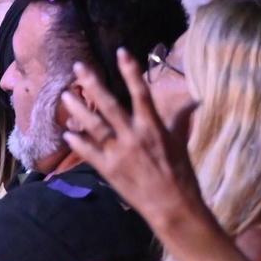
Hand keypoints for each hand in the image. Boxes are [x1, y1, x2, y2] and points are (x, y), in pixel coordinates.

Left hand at [60, 51, 203, 232]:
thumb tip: (195, 100)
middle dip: (92, 84)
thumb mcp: (181, 143)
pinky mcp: (109, 170)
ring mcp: (119, 153)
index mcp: (153, 128)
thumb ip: (181, 119)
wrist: (173, 208)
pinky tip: (66, 133)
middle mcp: (134, 137)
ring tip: (65, 96)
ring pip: (93, 126)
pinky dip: (77, 142)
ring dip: (77, 110)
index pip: (141, 93)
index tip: (121, 52)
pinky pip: (88, 152)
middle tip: (78, 67)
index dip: (131, 71)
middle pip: (109, 105)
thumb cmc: (180, 175)